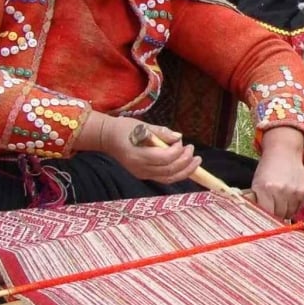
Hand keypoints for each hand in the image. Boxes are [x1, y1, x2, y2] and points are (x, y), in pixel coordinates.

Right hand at [83, 112, 201, 183]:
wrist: (107, 138)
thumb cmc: (124, 129)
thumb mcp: (142, 125)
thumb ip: (161, 132)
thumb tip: (179, 136)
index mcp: (138, 155)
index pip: (165, 158)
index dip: (177, 151)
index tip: (182, 141)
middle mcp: (140, 168)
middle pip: (169, 170)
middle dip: (185, 161)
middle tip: (193, 150)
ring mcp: (141, 174)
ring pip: (168, 178)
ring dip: (186, 171)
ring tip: (196, 161)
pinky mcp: (143, 175)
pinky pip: (164, 178)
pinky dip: (177, 174)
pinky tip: (186, 166)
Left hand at [251, 127, 303, 219]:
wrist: (284, 152)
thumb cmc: (267, 169)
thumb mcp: (256, 184)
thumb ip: (257, 201)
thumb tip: (257, 219)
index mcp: (265, 189)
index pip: (266, 214)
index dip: (265, 219)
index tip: (264, 220)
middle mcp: (281, 190)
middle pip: (279, 216)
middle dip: (275, 216)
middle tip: (272, 210)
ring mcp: (294, 191)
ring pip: (289, 213)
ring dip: (284, 212)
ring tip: (280, 203)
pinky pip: (298, 207)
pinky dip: (293, 206)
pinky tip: (288, 198)